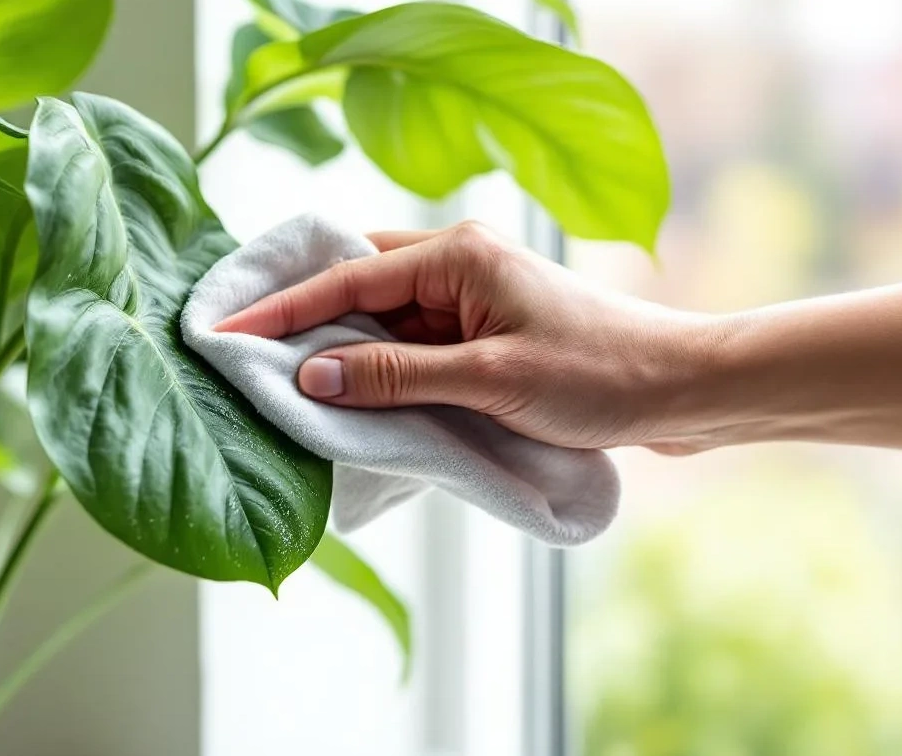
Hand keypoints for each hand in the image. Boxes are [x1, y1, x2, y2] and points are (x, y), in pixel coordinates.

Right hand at [215, 221, 714, 451]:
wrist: (679, 390)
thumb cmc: (599, 376)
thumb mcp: (490, 379)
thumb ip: (398, 375)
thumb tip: (314, 374)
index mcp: (457, 254)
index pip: (347, 276)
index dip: (282, 307)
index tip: (223, 327)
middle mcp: (457, 263)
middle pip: (356, 285)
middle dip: (300, 320)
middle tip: (239, 353)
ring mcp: (468, 297)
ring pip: (380, 319)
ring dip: (340, 351)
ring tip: (281, 383)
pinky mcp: (480, 332)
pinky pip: (409, 345)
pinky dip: (377, 369)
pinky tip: (347, 396)